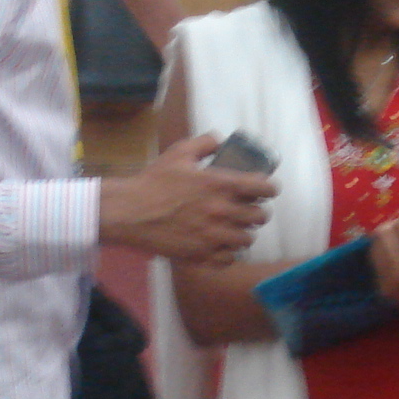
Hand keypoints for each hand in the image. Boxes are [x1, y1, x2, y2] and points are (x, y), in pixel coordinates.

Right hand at [100, 133, 275, 262]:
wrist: (129, 212)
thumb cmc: (154, 181)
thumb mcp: (179, 152)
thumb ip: (204, 142)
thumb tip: (220, 140)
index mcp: (221, 184)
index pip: (265, 188)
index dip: (268, 187)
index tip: (264, 189)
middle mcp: (222, 211)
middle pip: (261, 217)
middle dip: (256, 211)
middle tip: (247, 209)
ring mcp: (213, 236)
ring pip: (248, 239)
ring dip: (243, 232)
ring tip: (233, 228)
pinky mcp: (201, 255)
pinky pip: (228, 258)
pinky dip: (227, 252)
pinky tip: (219, 245)